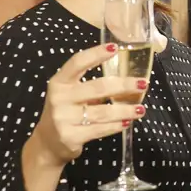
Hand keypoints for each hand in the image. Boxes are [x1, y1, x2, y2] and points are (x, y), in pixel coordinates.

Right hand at [27, 44, 147, 167]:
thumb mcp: (69, 94)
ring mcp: (64, 118)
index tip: (115, 48)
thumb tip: (126, 79)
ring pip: (103, 112)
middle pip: (98, 87)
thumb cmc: (65, 112)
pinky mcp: (70, 137)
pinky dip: (116, 126)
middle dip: (124, 85)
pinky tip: (127, 122)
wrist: (47, 142)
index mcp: (59, 82)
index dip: (96, 54)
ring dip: (125, 110)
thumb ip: (90, 86)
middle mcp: (60, 98)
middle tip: (143, 83)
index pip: (77, 63)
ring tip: (140, 109)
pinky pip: (100, 129)